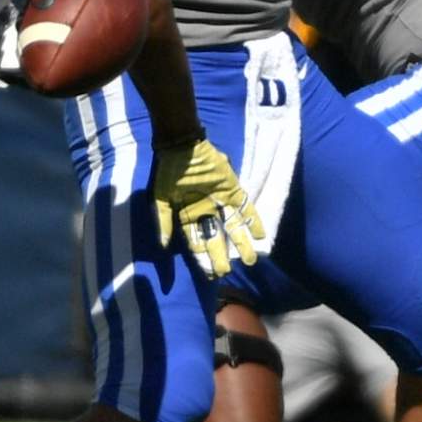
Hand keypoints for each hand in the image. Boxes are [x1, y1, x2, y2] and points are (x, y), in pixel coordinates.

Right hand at [150, 136, 264, 279]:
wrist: (182, 145)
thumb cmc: (169, 172)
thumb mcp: (161, 198)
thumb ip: (165, 222)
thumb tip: (163, 247)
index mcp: (188, 215)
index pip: (197, 242)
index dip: (203, 258)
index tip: (209, 275)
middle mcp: (206, 211)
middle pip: (216, 238)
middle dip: (220, 256)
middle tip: (226, 272)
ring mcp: (221, 201)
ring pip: (233, 227)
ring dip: (241, 243)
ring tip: (250, 260)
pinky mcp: (233, 189)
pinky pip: (246, 207)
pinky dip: (253, 221)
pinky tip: (260, 235)